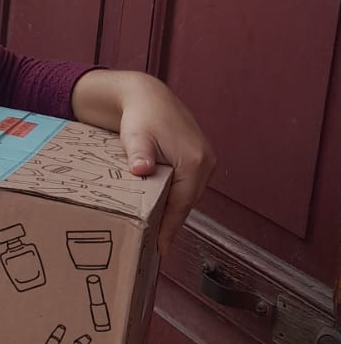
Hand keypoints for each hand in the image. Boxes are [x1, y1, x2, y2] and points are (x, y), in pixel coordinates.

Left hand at [70, 70, 215, 254]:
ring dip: (175, 211)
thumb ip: (139, 154)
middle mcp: (206, 161)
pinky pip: (189, 185)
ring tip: (158, 231)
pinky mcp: (200, 156)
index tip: (160, 247)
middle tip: (156, 245)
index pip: (181, 204)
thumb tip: (141, 169)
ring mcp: (206, 158)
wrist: (147, 95)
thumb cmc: (140, 116)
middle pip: (187, 202)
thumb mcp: (136, 136)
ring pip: (189, 195)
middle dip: (172, 223)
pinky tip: (164, 207)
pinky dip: (178, 197)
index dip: (170, 228)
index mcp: (194, 160)